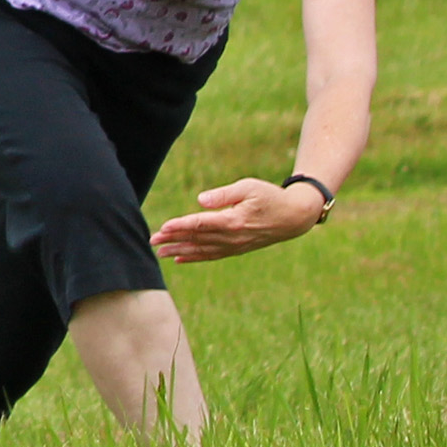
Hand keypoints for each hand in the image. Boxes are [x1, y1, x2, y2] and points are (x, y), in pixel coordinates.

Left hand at [151, 178, 325, 264]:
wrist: (294, 217)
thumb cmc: (270, 196)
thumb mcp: (248, 187)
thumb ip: (223, 194)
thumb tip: (200, 201)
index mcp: (234, 220)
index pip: (201, 224)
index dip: (181, 226)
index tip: (163, 227)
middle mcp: (232, 237)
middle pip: (197, 239)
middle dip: (173, 240)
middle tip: (152, 241)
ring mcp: (235, 246)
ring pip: (202, 250)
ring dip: (180, 251)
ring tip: (160, 253)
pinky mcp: (238, 249)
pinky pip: (213, 255)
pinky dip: (196, 257)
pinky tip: (180, 258)